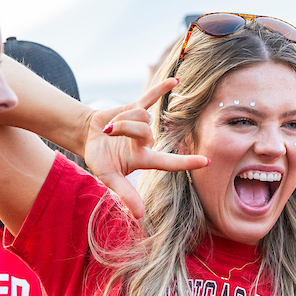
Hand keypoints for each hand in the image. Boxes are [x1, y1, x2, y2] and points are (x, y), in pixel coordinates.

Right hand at [83, 78, 207, 217]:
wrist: (87, 136)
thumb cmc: (99, 159)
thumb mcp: (109, 177)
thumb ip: (125, 194)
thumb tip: (140, 216)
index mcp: (144, 159)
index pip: (169, 162)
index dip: (187, 162)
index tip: (207, 162)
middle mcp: (147, 141)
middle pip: (145, 131)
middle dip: (125, 128)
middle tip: (108, 133)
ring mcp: (142, 123)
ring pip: (141, 115)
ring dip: (122, 117)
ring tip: (110, 126)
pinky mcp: (134, 107)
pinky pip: (150, 96)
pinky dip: (162, 88)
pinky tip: (177, 80)